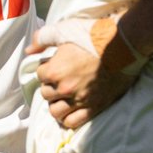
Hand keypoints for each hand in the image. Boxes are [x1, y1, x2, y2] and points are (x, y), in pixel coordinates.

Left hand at [30, 10, 141, 128]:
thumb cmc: (93, 35)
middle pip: (46, 94)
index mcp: (56, 70)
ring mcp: (80, 99)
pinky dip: (68, 118)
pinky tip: (71, 110)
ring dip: (57, 104)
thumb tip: (28, 51)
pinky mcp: (95, 107)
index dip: (47, 67)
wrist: (124, 45)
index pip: (39, 74)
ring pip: (56, 112)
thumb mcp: (64, 30)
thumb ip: (43, 39)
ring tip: (63, 96)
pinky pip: (74, 122)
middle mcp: (66, 88)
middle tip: (61, 78)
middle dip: (51, 86)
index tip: (56, 63)